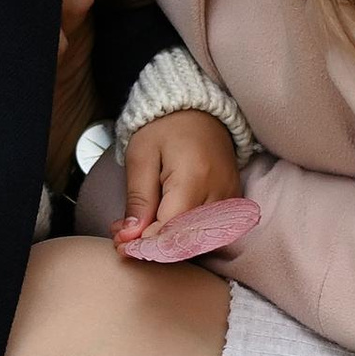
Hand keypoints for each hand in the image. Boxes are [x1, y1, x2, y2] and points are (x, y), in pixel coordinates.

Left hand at [117, 110, 242, 252]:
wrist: (197, 109)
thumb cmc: (165, 127)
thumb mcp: (141, 156)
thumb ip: (138, 199)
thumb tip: (130, 237)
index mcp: (194, 178)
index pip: (170, 230)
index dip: (143, 244)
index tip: (120, 245)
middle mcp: (219, 192)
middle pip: (186, 240)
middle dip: (153, 246)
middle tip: (125, 239)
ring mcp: (230, 197)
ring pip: (199, 239)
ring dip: (169, 242)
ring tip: (141, 229)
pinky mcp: (234, 199)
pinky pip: (211, 230)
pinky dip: (187, 234)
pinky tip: (165, 224)